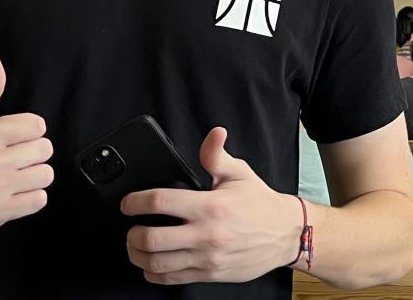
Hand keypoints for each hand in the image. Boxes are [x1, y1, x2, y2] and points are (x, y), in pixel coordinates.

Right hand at [0, 52, 52, 232]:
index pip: (38, 125)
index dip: (27, 131)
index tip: (11, 138)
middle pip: (45, 149)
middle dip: (31, 152)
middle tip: (10, 158)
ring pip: (46, 174)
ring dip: (33, 175)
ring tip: (11, 175)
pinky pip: (40, 199)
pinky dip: (30, 197)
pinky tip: (11, 192)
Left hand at [123, 127, 301, 284]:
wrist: (284, 234)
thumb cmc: (260, 204)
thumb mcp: (240, 173)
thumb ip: (217, 155)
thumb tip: (214, 134)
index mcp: (211, 206)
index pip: (161, 202)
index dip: (135, 201)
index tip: (128, 203)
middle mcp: (206, 234)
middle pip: (151, 238)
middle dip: (132, 233)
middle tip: (131, 226)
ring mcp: (206, 257)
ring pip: (156, 263)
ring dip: (137, 255)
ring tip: (136, 246)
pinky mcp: (208, 274)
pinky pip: (170, 279)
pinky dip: (153, 273)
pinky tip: (152, 264)